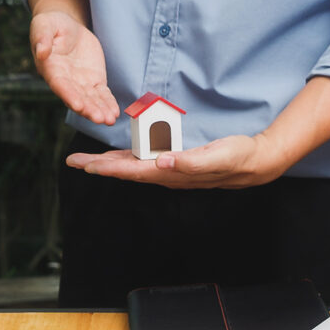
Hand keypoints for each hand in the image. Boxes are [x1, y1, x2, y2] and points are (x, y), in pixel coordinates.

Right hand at [30, 8, 117, 125]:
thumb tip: (41, 51)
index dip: (69, 95)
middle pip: (77, 97)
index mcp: (50, 68)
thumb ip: (42, 38)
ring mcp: (80, 82)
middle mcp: (65, 80)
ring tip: (110, 120)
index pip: (60, 84)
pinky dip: (108, 103)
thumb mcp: (44, 25)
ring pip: (91, 99)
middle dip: (89, 109)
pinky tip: (114, 113)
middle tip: (100, 118)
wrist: (66, 25)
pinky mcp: (93, 80)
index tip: (78, 105)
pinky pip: (102, 94)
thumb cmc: (51, 24)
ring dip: (100, 110)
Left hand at [63, 132, 288, 190]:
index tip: (86, 165)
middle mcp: (167, 174)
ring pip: (133, 167)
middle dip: (99, 166)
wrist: (256, 162)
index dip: (108, 168)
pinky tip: (121, 155)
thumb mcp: (217, 157)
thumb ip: (190, 162)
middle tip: (73, 161)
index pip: (133, 171)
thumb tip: (163, 163)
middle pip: (126, 170)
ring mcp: (171, 170)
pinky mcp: (176, 163)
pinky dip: (128, 158)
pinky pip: (145, 161)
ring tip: (88, 159)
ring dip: (110, 163)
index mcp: (172, 173)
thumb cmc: (237, 158)